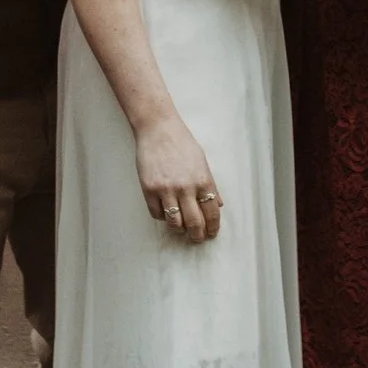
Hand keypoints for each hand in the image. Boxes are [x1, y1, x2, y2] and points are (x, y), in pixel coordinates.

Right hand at [133, 113, 223, 244]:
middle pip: (194, 223)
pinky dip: (162, 217)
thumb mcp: (202, 162)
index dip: (212, 228)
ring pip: (174, 223)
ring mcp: (166, 189)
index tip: (211, 234)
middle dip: (198, 235)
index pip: (211, 213)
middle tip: (197, 238)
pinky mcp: (149, 189)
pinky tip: (166, 212)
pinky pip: (157, 214)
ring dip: (179, 229)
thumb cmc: (182, 143)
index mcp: (203, 180)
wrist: (158, 128)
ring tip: (181, 228)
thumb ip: (210, 185)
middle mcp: (186, 187)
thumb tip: (217, 204)